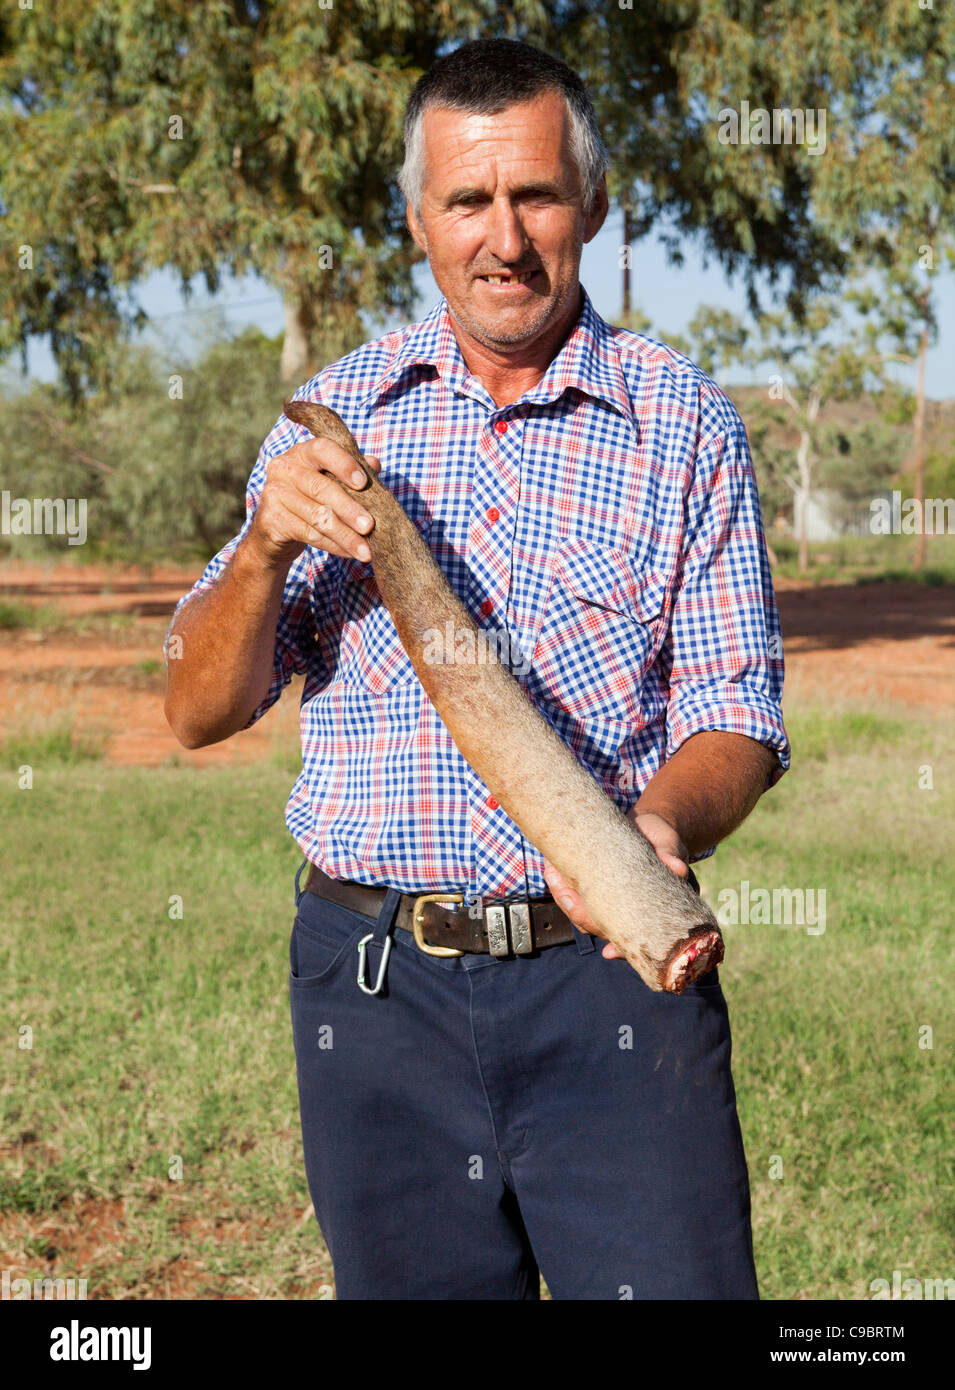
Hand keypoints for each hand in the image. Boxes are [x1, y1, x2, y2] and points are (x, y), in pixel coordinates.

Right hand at [246, 436, 382, 570]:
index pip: (323, 449)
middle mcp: (284, 468)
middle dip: (349, 509)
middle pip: (321, 488)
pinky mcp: (271, 519)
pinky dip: (333, 545)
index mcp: (302, 452)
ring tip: (366, 551)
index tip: (363, 483)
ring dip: (345, 535)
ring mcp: (274, 493)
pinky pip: (309, 534)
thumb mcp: (331, 481)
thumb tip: (374, 464)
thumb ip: (352, 470)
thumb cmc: (311, 499)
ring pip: (317, 516)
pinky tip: (349, 553)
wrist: (276, 529)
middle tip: (370, 526)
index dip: (344, 464)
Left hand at [540, 811, 688, 960]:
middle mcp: (627, 912)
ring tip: (551, 872)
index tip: (610, 952)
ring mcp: (609, 902)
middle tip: (562, 890)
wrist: (648, 825)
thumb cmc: (662, 837)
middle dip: (577, 911)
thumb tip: (677, 868)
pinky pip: (575, 896)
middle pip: (600, 926)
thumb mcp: (669, 843)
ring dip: (564, 898)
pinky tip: (551, 869)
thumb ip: (671, 855)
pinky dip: (562, 886)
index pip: (636, 937)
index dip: (623, 948)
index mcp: (650, 910)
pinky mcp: (595, 888)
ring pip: (583, 914)